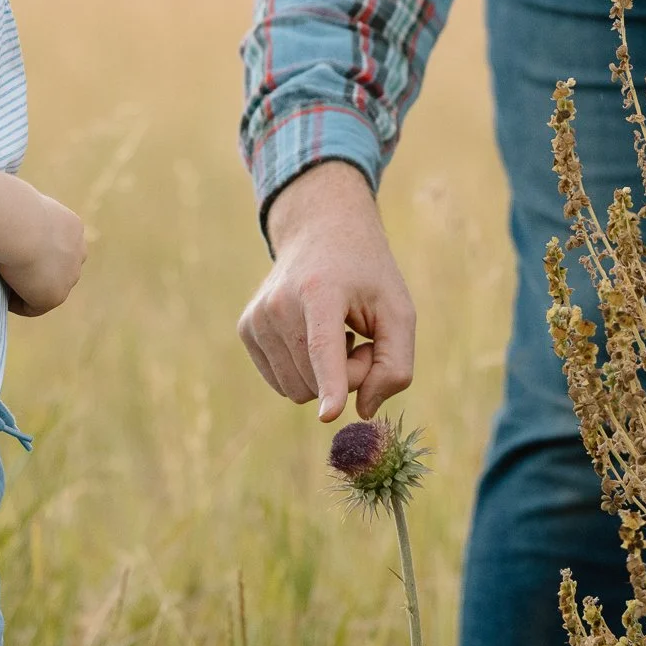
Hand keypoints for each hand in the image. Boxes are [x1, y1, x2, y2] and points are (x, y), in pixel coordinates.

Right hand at [0, 177, 86, 316]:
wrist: (19, 224)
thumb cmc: (10, 209)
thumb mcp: (18, 205)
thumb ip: (20, 217)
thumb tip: (2, 221)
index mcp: (72, 228)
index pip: (57, 247)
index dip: (35, 253)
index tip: (13, 253)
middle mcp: (78, 252)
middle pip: (58, 270)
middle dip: (36, 273)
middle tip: (8, 272)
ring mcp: (70, 276)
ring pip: (48, 290)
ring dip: (27, 289)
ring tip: (1, 285)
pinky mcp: (55, 296)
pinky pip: (34, 307)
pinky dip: (17, 302)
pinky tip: (0, 293)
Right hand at [237, 160, 414, 421]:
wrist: (320, 231)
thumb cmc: (366, 274)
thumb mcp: (398, 309)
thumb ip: (395, 364)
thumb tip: (361, 410)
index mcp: (321, 291)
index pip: (323, 346)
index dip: (331, 383)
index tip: (329, 415)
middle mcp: (279, 303)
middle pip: (317, 382)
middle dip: (348, 373)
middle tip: (357, 335)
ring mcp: (257, 317)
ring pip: (297, 390)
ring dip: (325, 374)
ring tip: (335, 332)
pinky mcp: (246, 329)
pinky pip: (281, 384)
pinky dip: (304, 371)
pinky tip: (312, 335)